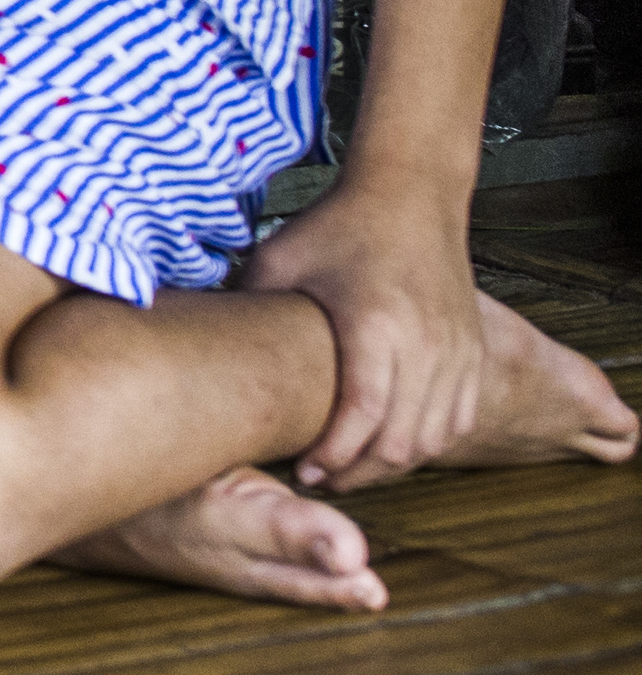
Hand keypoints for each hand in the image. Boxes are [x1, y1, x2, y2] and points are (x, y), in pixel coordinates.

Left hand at [244, 177, 484, 490]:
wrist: (412, 194)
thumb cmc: (338, 226)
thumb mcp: (279, 259)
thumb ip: (246, 306)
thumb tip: (198, 345)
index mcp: (376, 324)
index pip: (363, 416)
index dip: (334, 456)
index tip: (304, 472)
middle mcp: (427, 344)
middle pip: (402, 440)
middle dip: (359, 473)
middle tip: (320, 479)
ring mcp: (459, 350)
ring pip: (434, 437)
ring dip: (393, 464)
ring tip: (349, 469)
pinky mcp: (476, 351)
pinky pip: (458, 419)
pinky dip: (426, 443)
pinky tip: (390, 446)